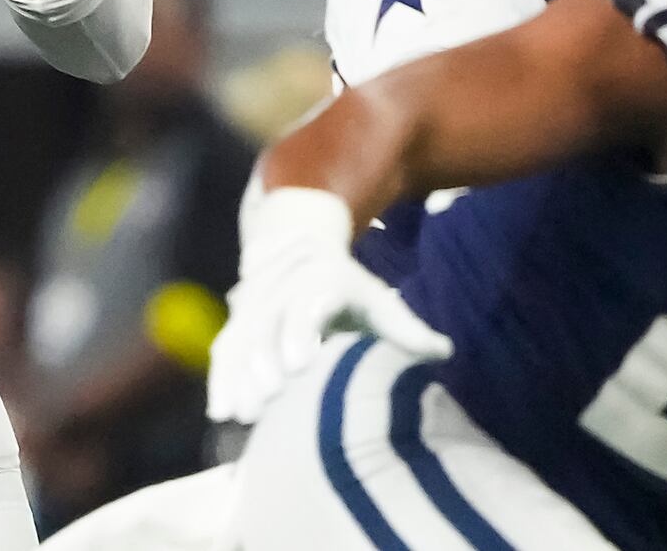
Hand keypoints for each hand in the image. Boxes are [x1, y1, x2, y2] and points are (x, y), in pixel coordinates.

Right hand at [206, 188, 449, 424]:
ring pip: (242, 335)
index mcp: (326, 277)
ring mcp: (258, 299)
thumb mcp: (383, 307)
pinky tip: (221, 411)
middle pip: (269, 320)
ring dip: (238, 374)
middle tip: (266, 400)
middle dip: (264, 360)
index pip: (309, 300)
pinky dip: (222, 376)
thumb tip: (445, 350)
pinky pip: (226, 346)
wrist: (305, 251)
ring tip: (240, 415)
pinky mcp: (238, 320)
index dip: (302, 329)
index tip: (300, 364)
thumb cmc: (355, 293)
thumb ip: (409, 332)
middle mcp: (287, 283)